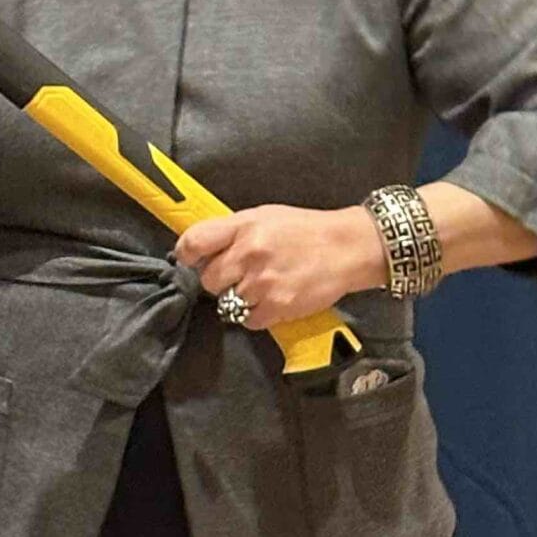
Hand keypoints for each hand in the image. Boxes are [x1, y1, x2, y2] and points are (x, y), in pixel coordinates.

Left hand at [175, 206, 386, 329]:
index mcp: (243, 226)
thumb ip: (229, 232)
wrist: (348, 247)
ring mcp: (263, 282)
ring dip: (241, 299)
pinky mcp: (278, 305)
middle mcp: (250, 253)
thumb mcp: (263, 216)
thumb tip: (197, 251)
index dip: (188, 256)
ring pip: (227, 303)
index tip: (193, 261)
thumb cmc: (304, 231)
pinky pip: (248, 320)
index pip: (193, 243)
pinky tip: (273, 299)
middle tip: (240, 274)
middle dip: (221, 280)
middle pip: (208, 280)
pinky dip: (257, 315)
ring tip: (263, 285)